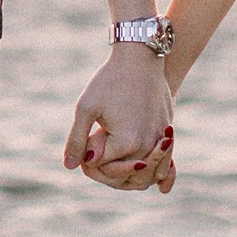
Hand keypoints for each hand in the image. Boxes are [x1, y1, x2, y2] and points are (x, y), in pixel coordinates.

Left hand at [63, 46, 174, 193]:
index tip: (88, 138)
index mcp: (126, 142)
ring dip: (133, 177)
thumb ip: (77, 140)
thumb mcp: (87, 107)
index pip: (102, 168)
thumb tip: (70, 166)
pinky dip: (158, 172)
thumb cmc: (110, 79)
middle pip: (125, 178)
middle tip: (97, 151)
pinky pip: (166, 163)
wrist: (140, 56)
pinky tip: (154, 179)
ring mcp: (161, 139)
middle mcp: (147, 145)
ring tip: (116, 166)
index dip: (89, 158)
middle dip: (108, 172)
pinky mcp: (167, 130)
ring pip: (148, 176)